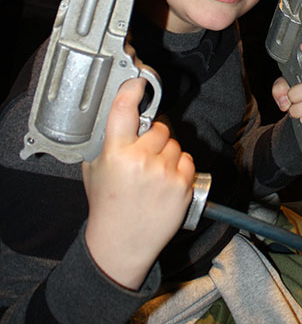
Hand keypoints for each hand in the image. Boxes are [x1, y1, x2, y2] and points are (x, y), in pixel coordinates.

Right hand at [82, 78, 194, 289]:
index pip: (124, 110)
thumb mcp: (94, 169)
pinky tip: (166, 180)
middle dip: (152, 137)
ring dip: (167, 153)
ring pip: (174, 143)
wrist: (122, 242)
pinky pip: (186, 159)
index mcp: (116, 153)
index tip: (139, 81)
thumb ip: (107, 141)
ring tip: (153, 173)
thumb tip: (122, 115)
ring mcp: (164, 173)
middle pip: (158, 128)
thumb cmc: (108, 206)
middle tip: (142, 156)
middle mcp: (141, 160)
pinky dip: (179, 166)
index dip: (133, 90)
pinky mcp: (182, 185)